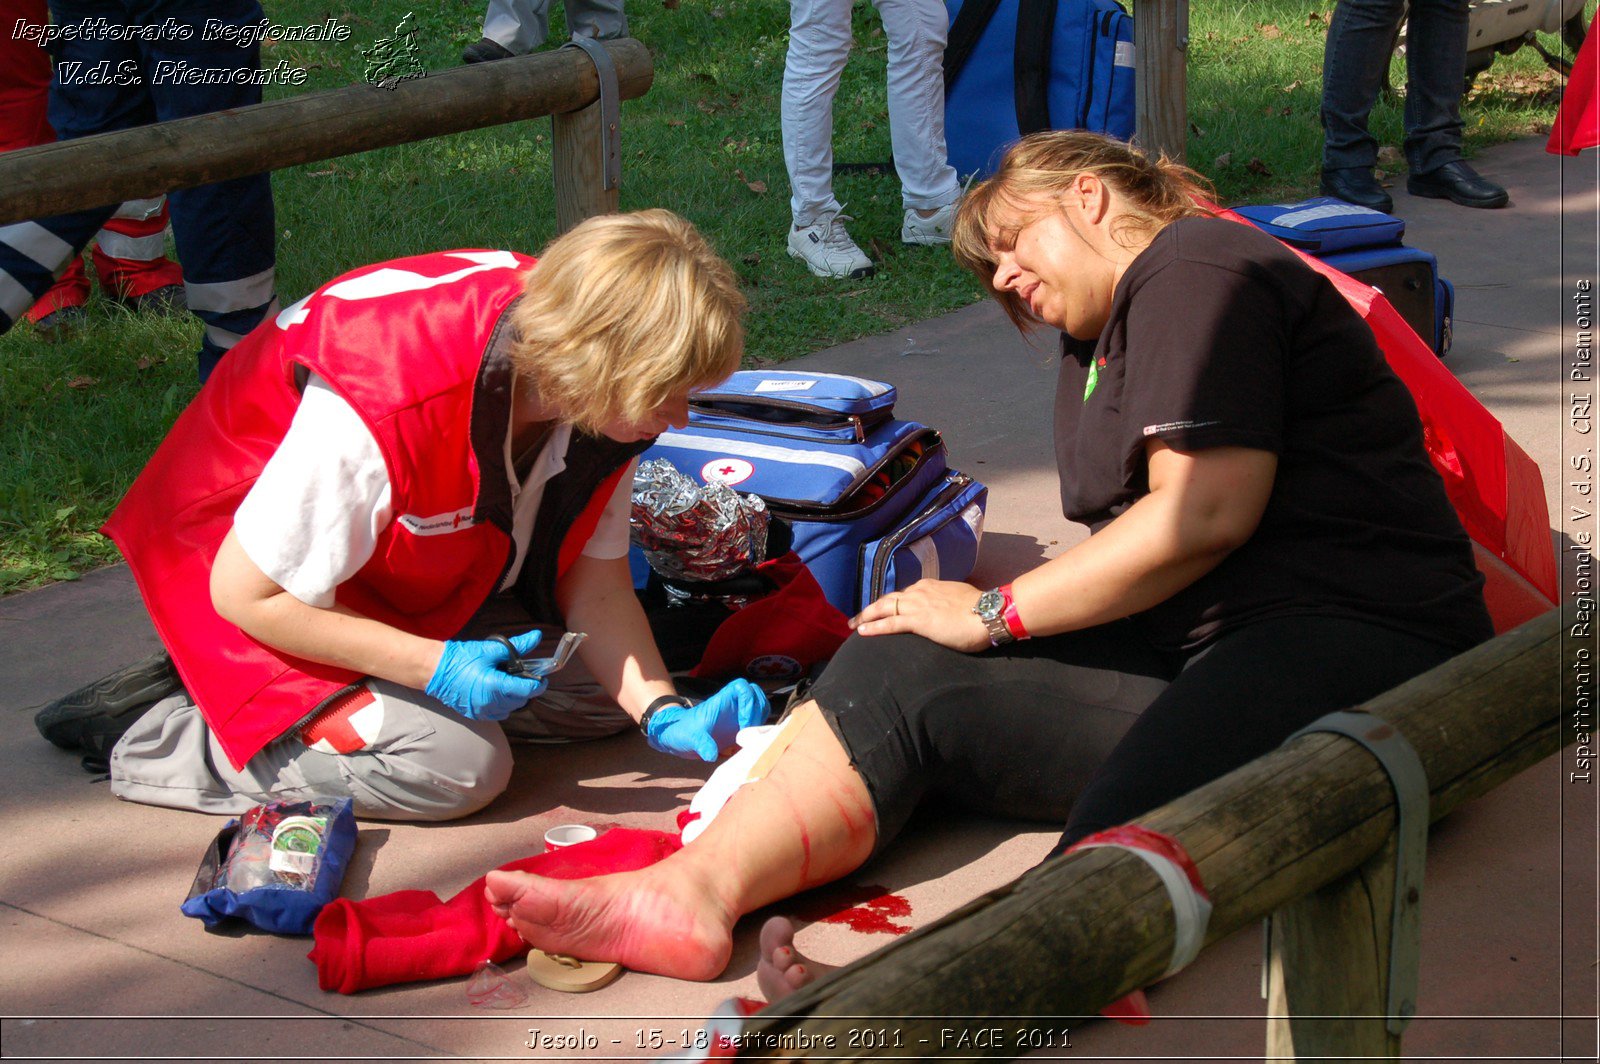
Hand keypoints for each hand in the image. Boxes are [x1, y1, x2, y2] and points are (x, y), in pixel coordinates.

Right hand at [425, 630, 548, 720]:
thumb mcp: (491, 650)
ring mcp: (482, 712)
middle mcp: (490, 704)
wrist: (436, 671)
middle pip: (520, 701)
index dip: (538, 684)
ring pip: (510, 709)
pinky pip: (498, 713)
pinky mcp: (476, 715)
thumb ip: (517, 646)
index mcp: (495, 687)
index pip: (527, 690)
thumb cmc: (462, 659)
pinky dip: (503, 704)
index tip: (542, 678)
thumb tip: (536, 637)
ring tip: (510, 683)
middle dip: (526, 690)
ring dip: (515, 698)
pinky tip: (499, 692)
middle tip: (525, 677)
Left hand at [646, 679, 770, 760]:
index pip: (741, 686)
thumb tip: (711, 755)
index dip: (748, 700)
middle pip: (756, 693)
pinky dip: (760, 728)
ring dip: (761, 719)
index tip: (743, 722)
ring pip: (760, 705)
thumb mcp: (690, 738)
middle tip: (750, 731)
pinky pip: (758, 719)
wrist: (680, 737)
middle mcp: (732, 704)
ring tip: (752, 737)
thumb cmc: (683, 732)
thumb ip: (701, 744)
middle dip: (758, 711)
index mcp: (721, 701)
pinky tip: (751, 742)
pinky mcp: (741, 725)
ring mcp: (738, 713)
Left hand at [849, 579, 991, 652]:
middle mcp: (919, 591)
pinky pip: (889, 623)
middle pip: (888, 599)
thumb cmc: (979, 610)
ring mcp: (917, 605)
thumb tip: (946, 609)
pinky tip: (862, 632)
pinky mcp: (918, 620)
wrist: (988, 613)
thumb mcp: (958, 600)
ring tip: (853, 625)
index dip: (890, 602)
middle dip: (870, 608)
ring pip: (883, 608)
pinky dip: (874, 627)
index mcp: (930, 586)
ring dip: (866, 616)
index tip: (882, 609)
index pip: (904, 594)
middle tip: (857, 618)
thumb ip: (946, 602)